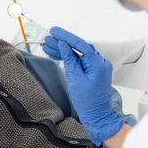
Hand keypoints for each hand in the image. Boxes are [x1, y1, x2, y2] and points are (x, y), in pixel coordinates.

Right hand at [43, 27, 124, 144]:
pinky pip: (81, 61)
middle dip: (62, 43)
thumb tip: (64, 45)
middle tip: (47, 40)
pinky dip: (70, 58)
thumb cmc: (86, 101)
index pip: (80, 44)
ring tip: (48, 47)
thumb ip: (70, 60)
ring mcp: (97, 67)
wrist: (97, 116)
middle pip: (79, 48)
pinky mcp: (94, 72)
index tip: (54, 31)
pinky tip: (57, 55)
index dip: (66, 36)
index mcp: (97, 63)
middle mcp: (100, 62)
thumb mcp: (75, 79)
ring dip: (64, 50)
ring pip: (79, 54)